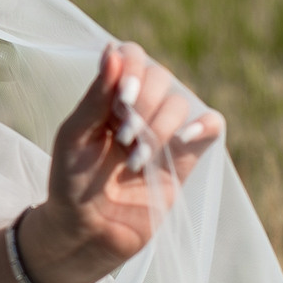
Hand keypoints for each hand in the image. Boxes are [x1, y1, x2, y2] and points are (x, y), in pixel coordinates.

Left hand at [18, 42, 224, 282]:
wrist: (86, 233)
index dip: (132, 70)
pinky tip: (182, 142)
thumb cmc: (69, 183)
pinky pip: (212, 126)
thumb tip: (113, 49)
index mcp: (108, 96)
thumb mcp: (73, 137)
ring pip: (181, 103)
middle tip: (122, 138)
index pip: (132, 56)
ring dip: (159, 129)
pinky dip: (204, 125)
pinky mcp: (185, 158)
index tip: (119, 100)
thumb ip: (96, 95)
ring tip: (134, 160)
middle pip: (160, 77)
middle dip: (142, 106)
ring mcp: (164, 132)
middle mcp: (139, 108)